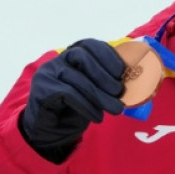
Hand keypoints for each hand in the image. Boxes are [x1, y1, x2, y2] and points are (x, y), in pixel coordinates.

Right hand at [20, 39, 125, 159]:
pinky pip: (67, 93)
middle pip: (82, 57)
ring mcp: (47, 73)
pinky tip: (97, 116)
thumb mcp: (96, 90)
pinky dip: (86, 105)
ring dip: (100, 95)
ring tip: (115, 110)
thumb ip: (108, 82)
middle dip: (104, 75)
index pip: (90, 45)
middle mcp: (59, 59)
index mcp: (74, 54)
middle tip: (120, 93)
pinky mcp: (41, 89)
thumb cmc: (78, 105)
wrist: (51, 128)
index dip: (108, 55)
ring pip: (77, 78)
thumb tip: (134, 81)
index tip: (122, 71)